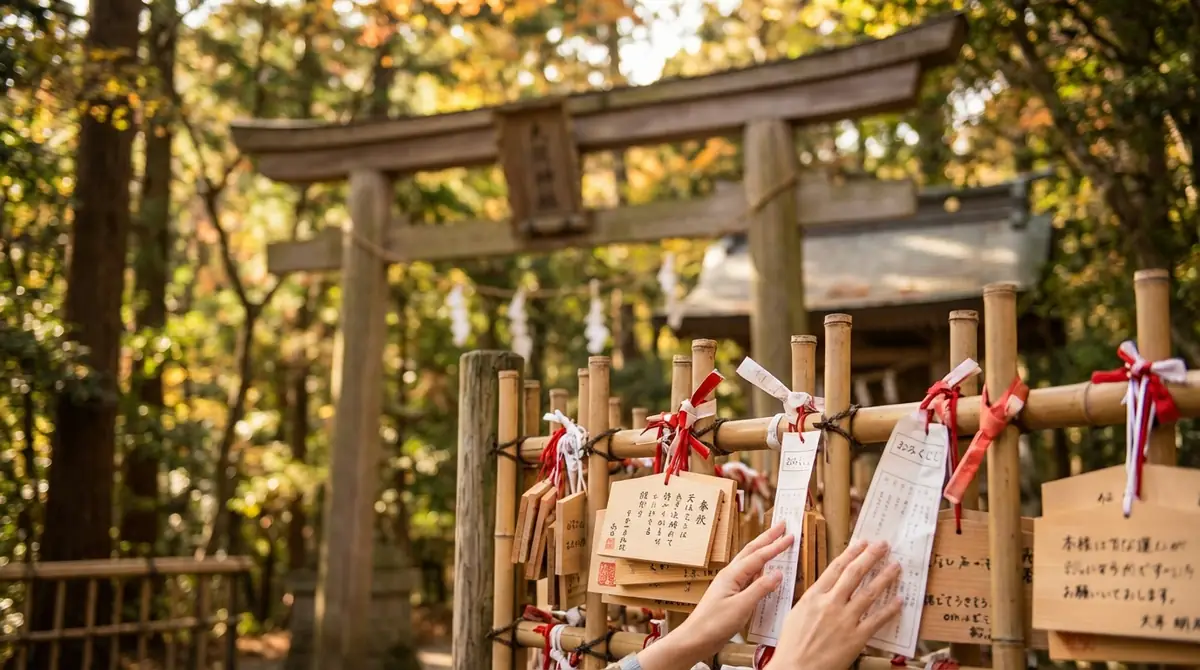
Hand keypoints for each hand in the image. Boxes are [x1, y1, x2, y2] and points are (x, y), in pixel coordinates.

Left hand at [639, 523, 792, 669]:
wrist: (696, 638)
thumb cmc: (714, 623)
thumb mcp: (742, 606)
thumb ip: (760, 589)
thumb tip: (778, 574)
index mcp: (733, 574)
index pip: (759, 556)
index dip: (776, 545)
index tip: (790, 535)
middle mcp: (731, 575)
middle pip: (752, 551)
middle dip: (768, 538)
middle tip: (782, 525)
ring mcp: (730, 584)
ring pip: (750, 561)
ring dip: (763, 549)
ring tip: (775, 540)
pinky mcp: (731, 594)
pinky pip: (749, 576)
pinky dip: (760, 568)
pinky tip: (766, 571)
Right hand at [773, 539, 902, 669]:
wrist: (796, 668)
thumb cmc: (792, 644)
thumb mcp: (796, 614)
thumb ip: (813, 600)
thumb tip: (826, 590)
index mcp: (813, 596)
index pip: (835, 568)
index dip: (851, 553)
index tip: (862, 543)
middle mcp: (830, 604)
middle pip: (855, 574)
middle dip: (871, 557)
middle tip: (883, 545)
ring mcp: (844, 620)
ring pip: (869, 593)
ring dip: (884, 577)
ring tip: (895, 566)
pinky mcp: (856, 637)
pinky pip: (877, 620)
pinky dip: (889, 609)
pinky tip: (899, 601)